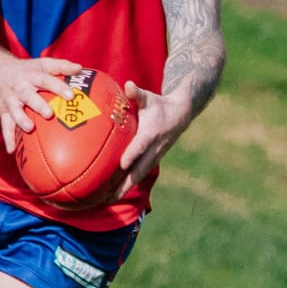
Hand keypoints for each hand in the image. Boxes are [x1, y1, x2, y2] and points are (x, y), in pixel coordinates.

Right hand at [0, 56, 81, 153]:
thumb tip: (81, 69)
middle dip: (38, 105)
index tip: (71, 95)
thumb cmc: (28, 70)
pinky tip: (12, 150)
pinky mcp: (3, 112)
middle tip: (49, 114)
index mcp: (32, 75)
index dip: (59, 87)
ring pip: (15, 111)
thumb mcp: (43, 64)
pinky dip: (8, 138)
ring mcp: (11, 100)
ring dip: (21, 120)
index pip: (47, 80)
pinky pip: (5, 126)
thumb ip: (62, 66)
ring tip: (30, 128)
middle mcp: (20, 88)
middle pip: (29, 96)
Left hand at [113, 80, 191, 197]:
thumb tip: (128, 85)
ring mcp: (153, 157)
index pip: (141, 146)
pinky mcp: (151, 161)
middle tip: (108, 196)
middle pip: (138, 170)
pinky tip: (112, 195)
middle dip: (124, 184)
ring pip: (137, 177)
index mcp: (151, 134)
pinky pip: (138, 176)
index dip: (132, 154)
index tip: (122, 164)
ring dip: (123, 190)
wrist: (180, 115)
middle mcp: (153, 149)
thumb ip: (137, 93)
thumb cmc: (159, 104)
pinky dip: (126, 186)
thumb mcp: (150, 97)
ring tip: (106, 202)